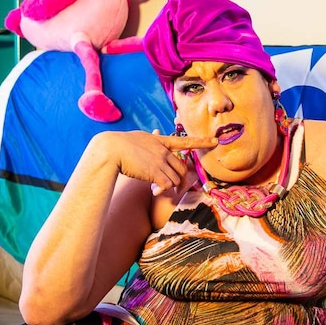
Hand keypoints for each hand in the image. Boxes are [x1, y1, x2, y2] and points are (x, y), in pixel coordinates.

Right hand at [99, 130, 216, 194]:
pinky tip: (154, 190)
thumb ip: (150, 141)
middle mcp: (163, 151)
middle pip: (182, 167)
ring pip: (176, 178)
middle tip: (175, 189)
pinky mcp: (155, 172)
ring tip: (158, 189)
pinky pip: (168, 185)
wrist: (110, 149)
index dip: (201, 142)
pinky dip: (163, 190)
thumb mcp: (137, 138)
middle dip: (181, 180)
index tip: (215, 141)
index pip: (184, 141)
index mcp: (159, 141)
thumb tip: (156, 134)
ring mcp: (160, 161)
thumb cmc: (117, 145)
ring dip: (171, 187)